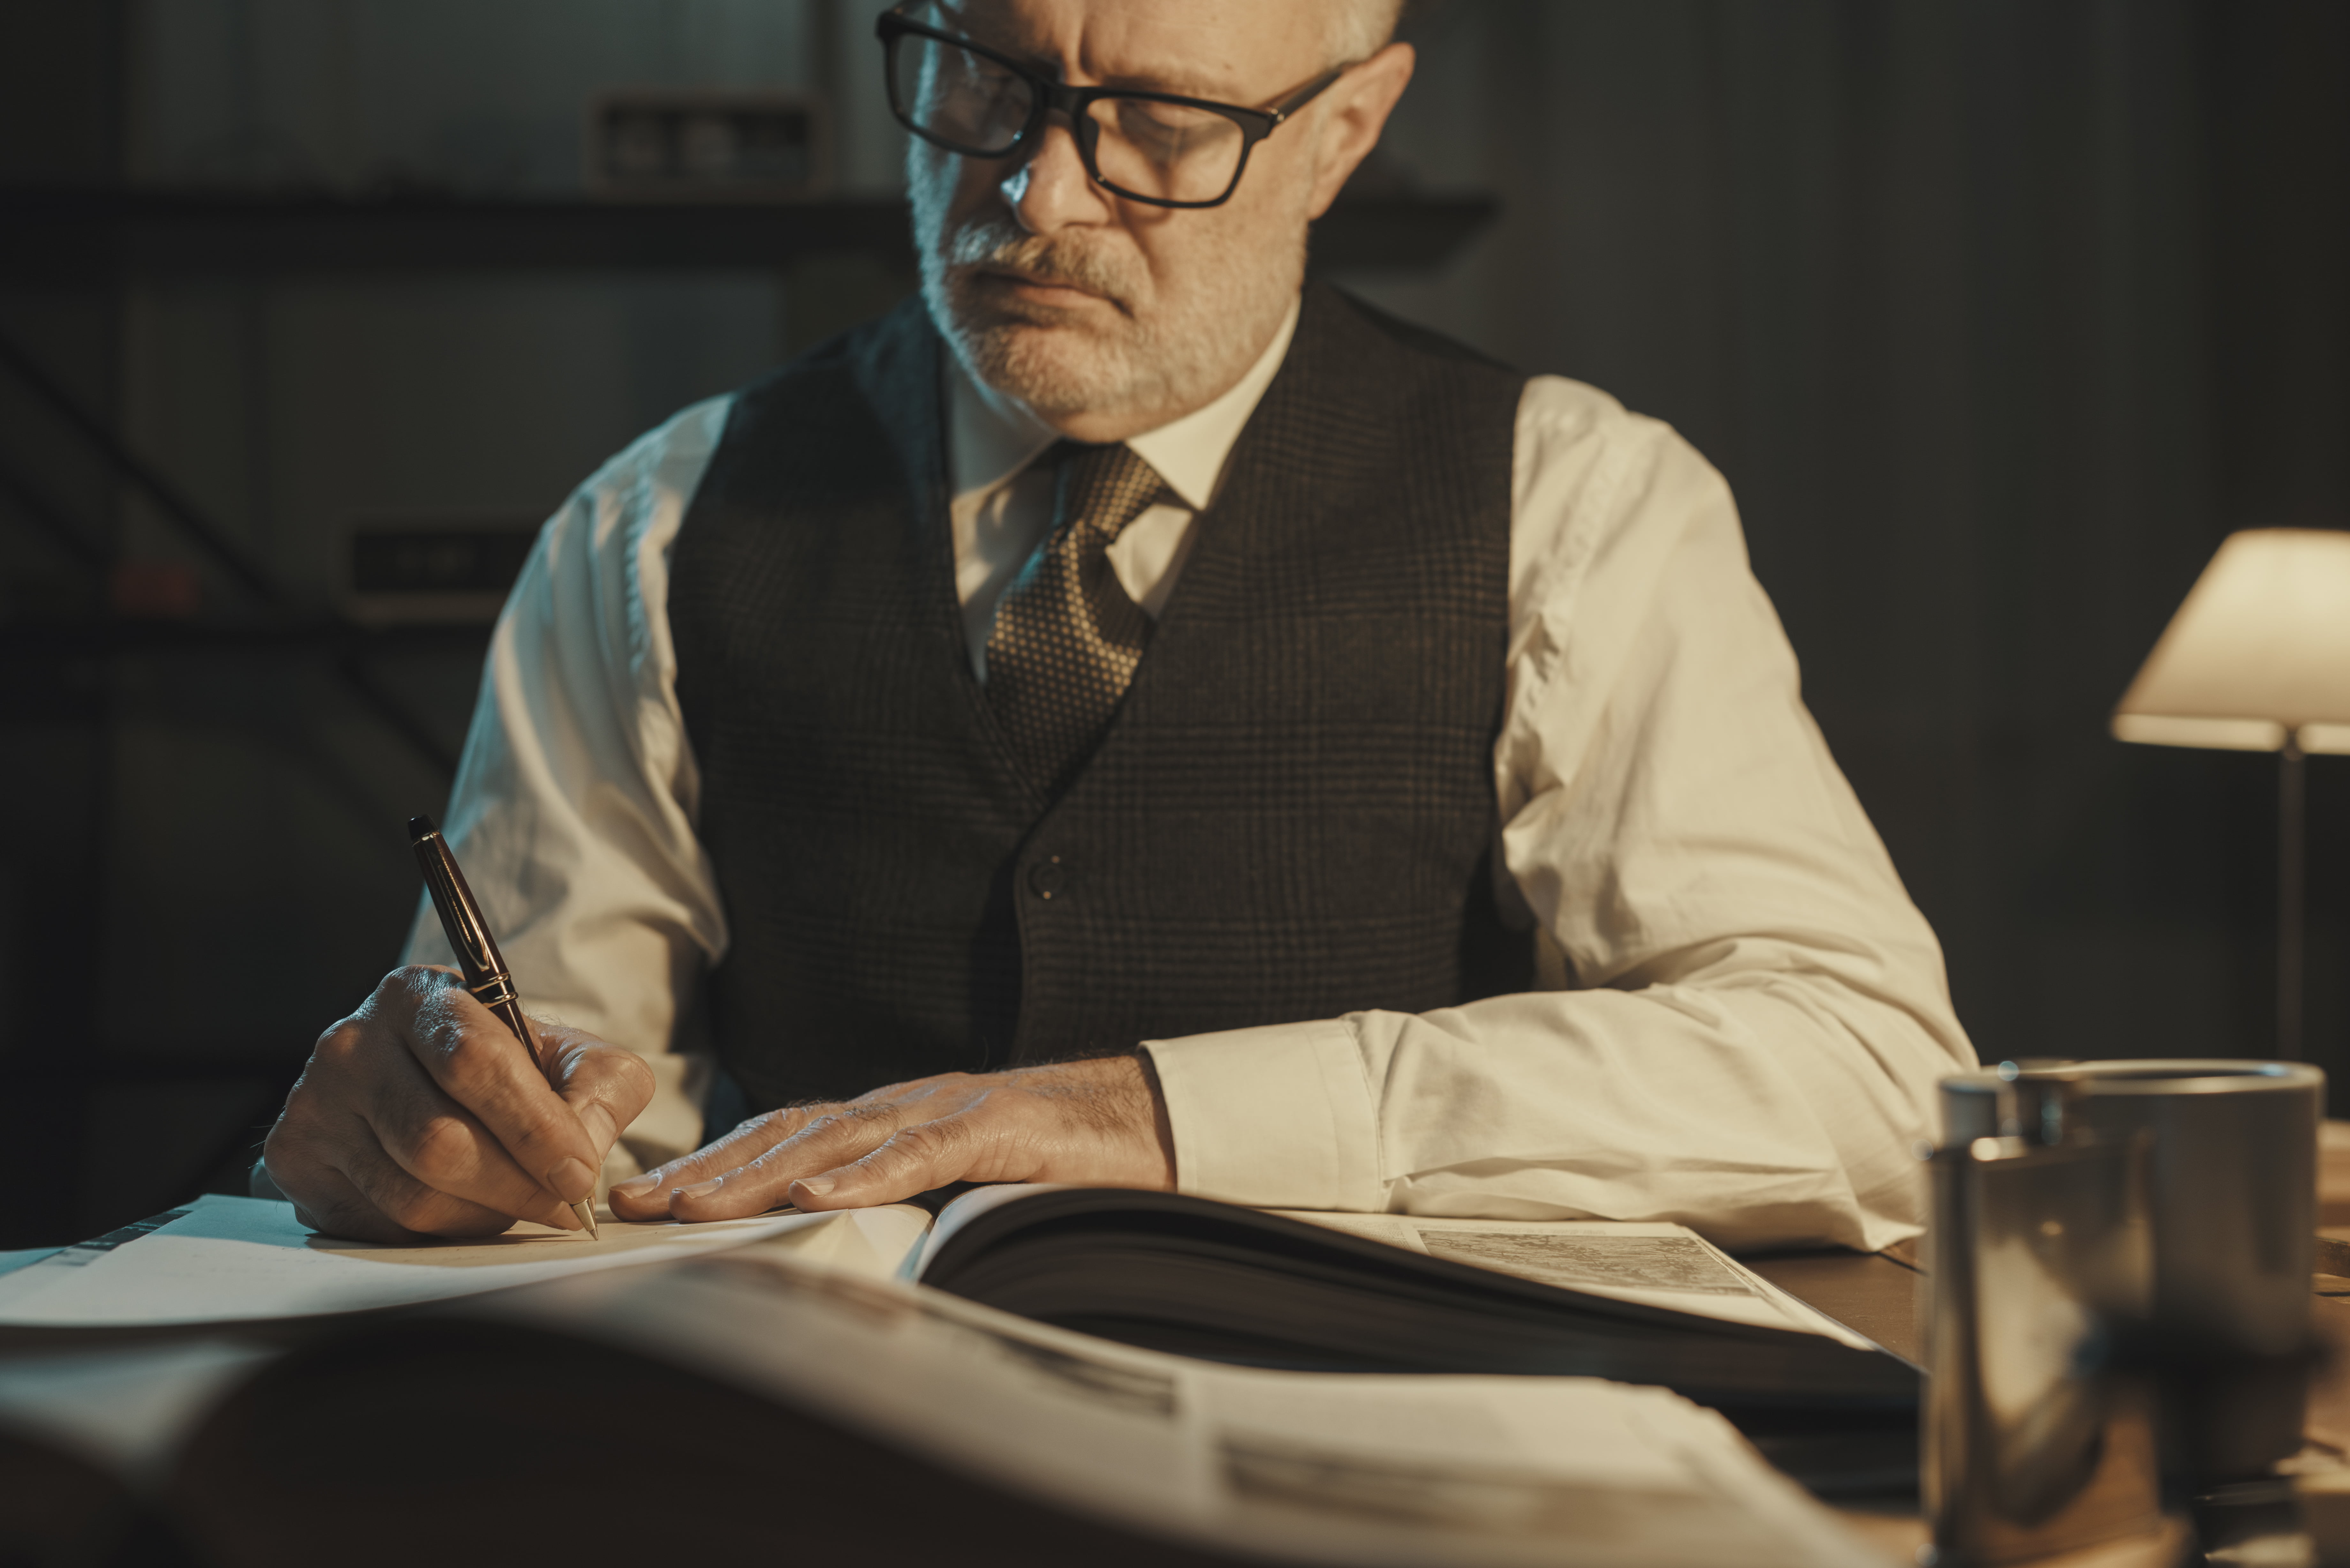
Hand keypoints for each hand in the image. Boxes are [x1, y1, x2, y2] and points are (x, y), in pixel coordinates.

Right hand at [262, 966, 654, 1242]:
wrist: (422, 1078)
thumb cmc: (505, 1067)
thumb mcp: (570, 1055)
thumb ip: (600, 1089)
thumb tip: (583, 1156)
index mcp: (417, 995)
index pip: (475, 1062)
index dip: (535, 1129)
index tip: (579, 1174)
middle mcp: (352, 1043)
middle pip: (438, 1141)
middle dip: (516, 1187)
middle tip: (561, 1207)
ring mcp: (313, 1102)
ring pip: (410, 1194)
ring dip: (483, 1216)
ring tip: (518, 1206)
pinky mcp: (293, 1159)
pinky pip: (379, 1224)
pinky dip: (438, 1232)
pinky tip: (466, 1210)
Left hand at [606, 1055, 1174, 1221]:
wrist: (1148, 1123)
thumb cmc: (1054, 1160)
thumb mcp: (959, 1186)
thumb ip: (901, 1204)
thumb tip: (832, 1249)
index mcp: (894, 1119)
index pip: (787, 1136)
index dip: (718, 1161)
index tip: (651, 1194)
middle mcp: (907, 1105)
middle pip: (790, 1134)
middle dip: (709, 1168)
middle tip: (639, 1200)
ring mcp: (949, 1109)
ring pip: (836, 1139)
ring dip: (760, 1174)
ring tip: (698, 1205)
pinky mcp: (997, 1127)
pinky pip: (919, 1151)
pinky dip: (863, 1175)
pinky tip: (815, 1197)